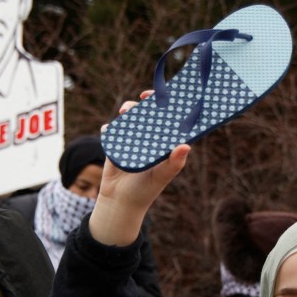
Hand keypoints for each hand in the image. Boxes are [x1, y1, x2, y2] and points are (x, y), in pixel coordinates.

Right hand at [90, 91, 190, 245]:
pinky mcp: (114, 144)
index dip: (171, 106)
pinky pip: (111, 131)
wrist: (120, 201)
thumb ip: (174, 163)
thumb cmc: (146, 190)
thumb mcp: (161, 176)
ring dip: (128, 110)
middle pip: (149, 113)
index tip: (169, 95)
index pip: (169, 120)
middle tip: (144, 97)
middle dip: (147, 102)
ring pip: (130, 117)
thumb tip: (186, 146)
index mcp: (163, 143)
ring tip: (125, 112)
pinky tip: (109, 129)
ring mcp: (131, 139)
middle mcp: (149, 138)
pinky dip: (110, 128)